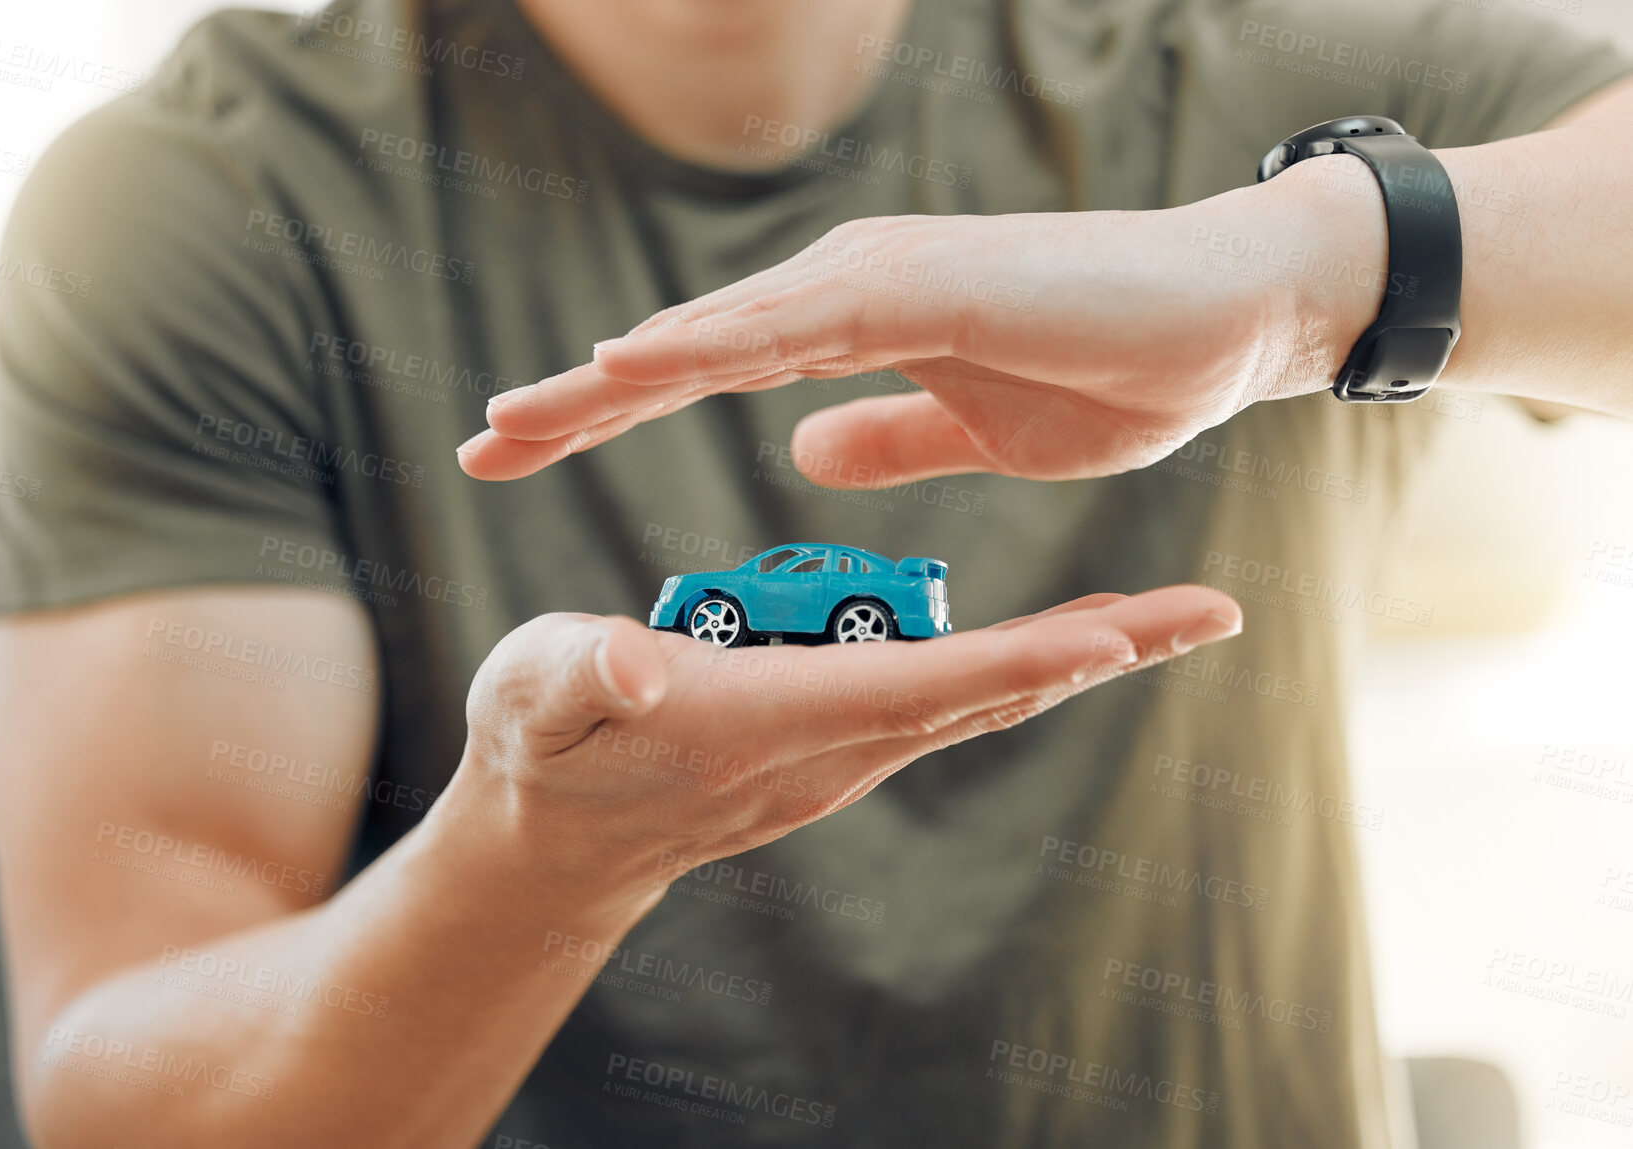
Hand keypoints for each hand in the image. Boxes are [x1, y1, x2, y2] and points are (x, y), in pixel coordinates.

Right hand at [442, 588, 1241, 895]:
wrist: (554, 840)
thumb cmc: (542, 748)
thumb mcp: (534, 694)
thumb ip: (582, 673)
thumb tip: (636, 661)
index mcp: (763, 720)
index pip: (914, 685)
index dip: (1020, 654)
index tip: (1121, 631)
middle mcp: (826, 747)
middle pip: (985, 695)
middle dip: (1099, 653)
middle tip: (1211, 614)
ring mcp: (836, 751)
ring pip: (977, 699)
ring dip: (1076, 655)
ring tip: (1169, 615)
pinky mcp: (831, 740)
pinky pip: (944, 701)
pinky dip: (1016, 665)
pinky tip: (1064, 640)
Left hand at [458, 164, 1377, 486]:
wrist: (1229, 318)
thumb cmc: (1113, 370)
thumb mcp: (973, 432)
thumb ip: (886, 436)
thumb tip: (801, 454)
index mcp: (847, 329)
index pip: (702, 375)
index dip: (607, 411)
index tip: (523, 447)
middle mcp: (843, 291)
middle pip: (683, 352)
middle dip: (577, 401)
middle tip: (482, 442)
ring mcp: (878, 280)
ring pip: (717, 334)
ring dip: (614, 376)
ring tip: (520, 415)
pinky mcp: (922, 288)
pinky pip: (796, 324)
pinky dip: (709, 343)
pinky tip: (634, 364)